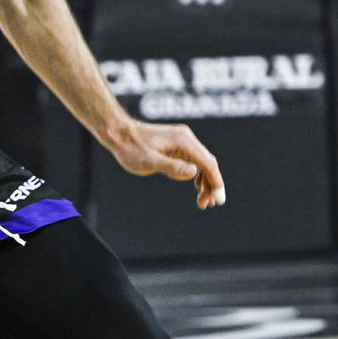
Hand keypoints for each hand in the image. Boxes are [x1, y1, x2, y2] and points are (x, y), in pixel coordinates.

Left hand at [106, 119, 225, 209]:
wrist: (118, 133)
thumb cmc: (131, 148)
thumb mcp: (149, 162)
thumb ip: (172, 167)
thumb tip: (194, 172)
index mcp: (183, 141)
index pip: (207, 163)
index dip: (216, 181)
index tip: (219, 199)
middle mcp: (186, 139)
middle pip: (207, 163)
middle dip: (211, 184)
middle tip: (207, 205)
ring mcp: (182, 141)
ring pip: (202, 163)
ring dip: (205, 181)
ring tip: (202, 201)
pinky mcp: (177, 145)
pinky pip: (193, 160)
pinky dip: (197, 174)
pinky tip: (196, 186)